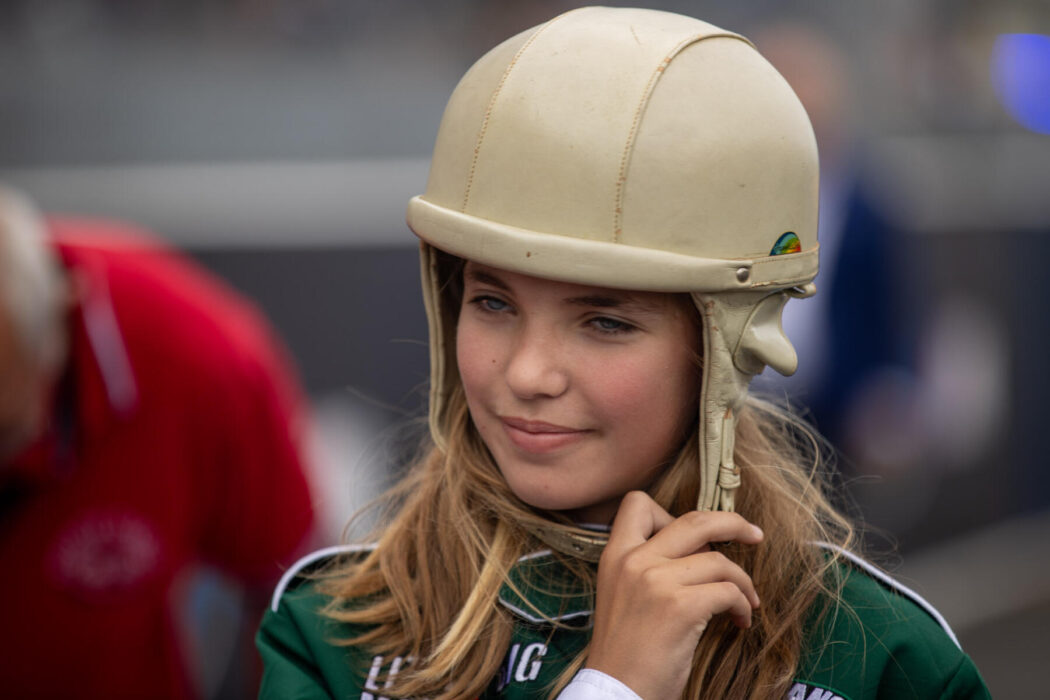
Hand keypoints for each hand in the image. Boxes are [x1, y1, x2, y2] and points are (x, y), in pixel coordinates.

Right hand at [585, 491, 762, 699]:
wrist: (615, 691)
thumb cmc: (626, 650)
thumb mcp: (623, 593)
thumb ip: (649, 564)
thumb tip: (702, 547)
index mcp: (614, 555)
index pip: (638, 503)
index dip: (672, 511)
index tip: (695, 535)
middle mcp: (633, 560)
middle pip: (694, 519)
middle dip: (733, 523)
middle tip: (753, 535)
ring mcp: (656, 581)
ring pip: (719, 560)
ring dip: (743, 581)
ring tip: (746, 602)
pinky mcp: (680, 607)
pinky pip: (729, 591)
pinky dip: (744, 606)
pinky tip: (740, 621)